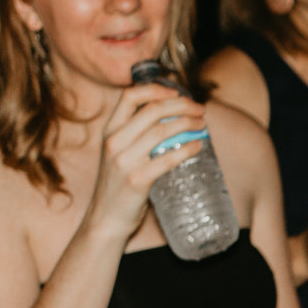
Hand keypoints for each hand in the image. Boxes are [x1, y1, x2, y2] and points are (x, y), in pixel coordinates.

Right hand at [85, 80, 211, 241]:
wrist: (106, 219)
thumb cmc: (118, 185)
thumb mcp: (118, 153)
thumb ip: (135, 135)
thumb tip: (172, 118)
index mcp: (109, 131)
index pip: (130, 96)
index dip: (156, 89)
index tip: (177, 92)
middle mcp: (114, 142)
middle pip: (152, 110)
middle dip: (181, 105)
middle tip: (200, 110)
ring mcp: (124, 161)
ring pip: (162, 131)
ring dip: (188, 124)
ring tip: (202, 126)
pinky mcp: (137, 180)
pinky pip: (168, 159)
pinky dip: (187, 149)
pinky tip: (198, 147)